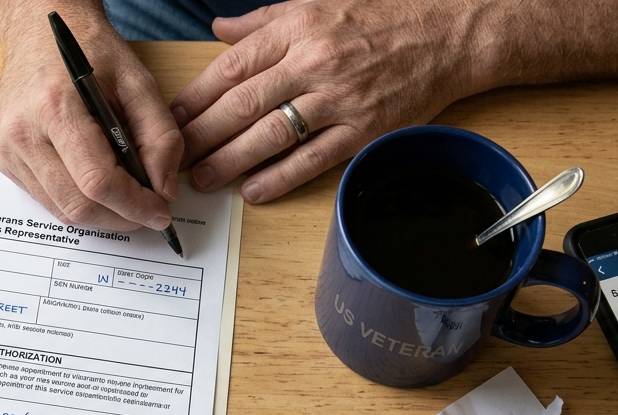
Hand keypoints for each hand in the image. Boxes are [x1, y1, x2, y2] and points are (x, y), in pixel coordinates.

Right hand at [0, 2, 183, 230]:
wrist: (39, 34)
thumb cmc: (89, 53)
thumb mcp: (139, 83)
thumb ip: (161, 137)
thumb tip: (164, 190)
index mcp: (55, 106)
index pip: (97, 180)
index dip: (134, 204)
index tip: (161, 212)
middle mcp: (23, 133)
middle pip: (79, 204)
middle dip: (122, 216)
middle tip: (150, 210)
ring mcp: (9, 151)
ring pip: (63, 212)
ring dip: (103, 216)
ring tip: (129, 198)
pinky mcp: (6, 161)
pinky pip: (49, 202)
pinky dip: (81, 203)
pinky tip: (100, 185)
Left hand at [171, 0, 484, 202]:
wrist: (447, 34)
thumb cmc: (380, 18)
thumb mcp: (315, 4)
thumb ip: (262, 22)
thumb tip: (218, 33)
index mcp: (296, 29)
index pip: (232, 68)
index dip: (195, 99)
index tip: (170, 121)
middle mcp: (314, 62)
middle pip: (243, 104)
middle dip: (202, 136)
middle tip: (174, 159)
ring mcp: (339, 99)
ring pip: (271, 135)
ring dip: (230, 161)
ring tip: (203, 180)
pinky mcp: (363, 130)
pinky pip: (312, 159)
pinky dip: (279, 178)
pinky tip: (252, 192)